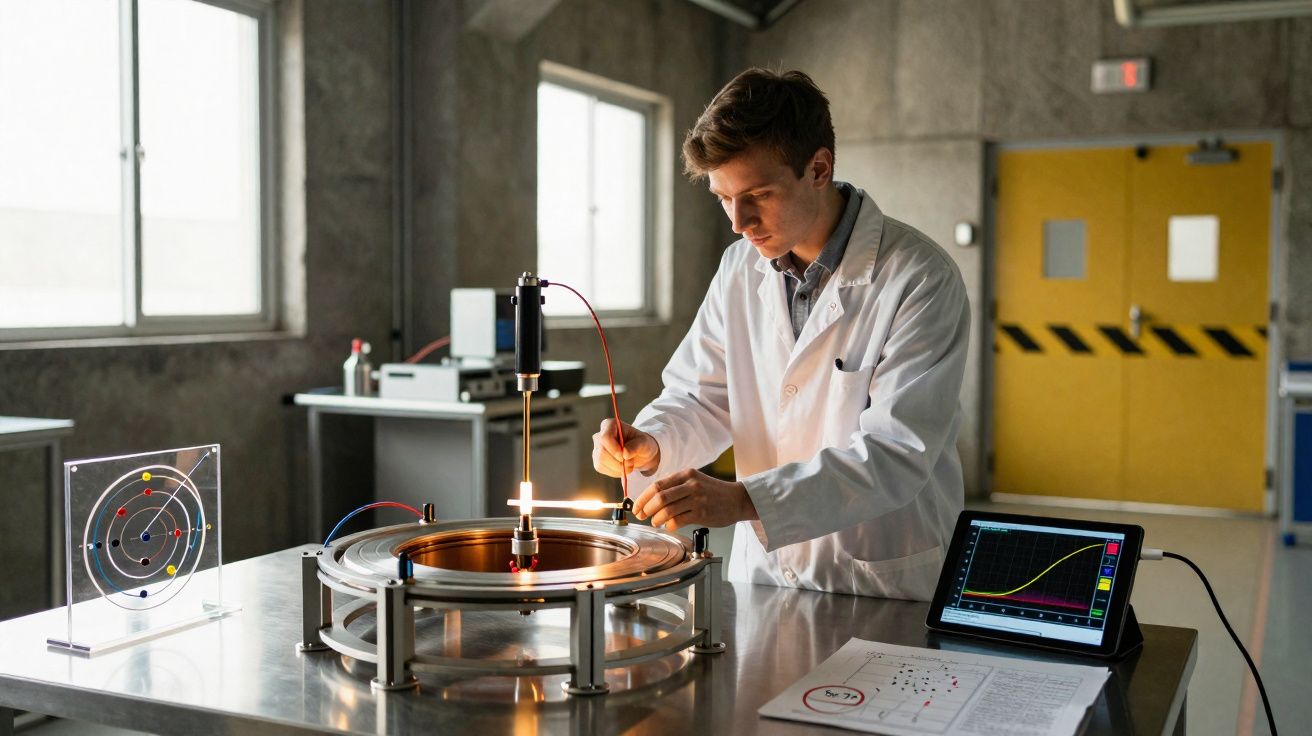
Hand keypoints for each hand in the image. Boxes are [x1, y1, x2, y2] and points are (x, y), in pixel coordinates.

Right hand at [592, 419, 660, 477]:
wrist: (639, 453)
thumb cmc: (642, 444)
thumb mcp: (644, 442)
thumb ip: (636, 446)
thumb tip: (625, 453)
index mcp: (610, 425)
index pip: (605, 437)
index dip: (614, 450)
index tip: (624, 457)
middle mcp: (600, 435)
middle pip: (601, 452)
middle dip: (617, 462)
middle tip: (630, 463)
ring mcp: (597, 448)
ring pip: (600, 461)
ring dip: (617, 468)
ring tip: (629, 465)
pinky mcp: (597, 460)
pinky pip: (601, 468)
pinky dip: (614, 472)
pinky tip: (622, 468)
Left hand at [633, 468, 758, 531]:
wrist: (738, 499)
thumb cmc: (714, 492)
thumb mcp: (695, 480)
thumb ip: (676, 486)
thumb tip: (652, 498)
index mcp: (686, 474)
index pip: (657, 485)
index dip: (643, 497)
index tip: (637, 507)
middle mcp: (691, 485)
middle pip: (659, 497)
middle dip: (646, 508)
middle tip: (642, 515)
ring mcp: (696, 499)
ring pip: (667, 510)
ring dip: (657, 518)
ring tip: (656, 522)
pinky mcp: (702, 514)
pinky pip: (678, 521)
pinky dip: (669, 525)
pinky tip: (669, 526)